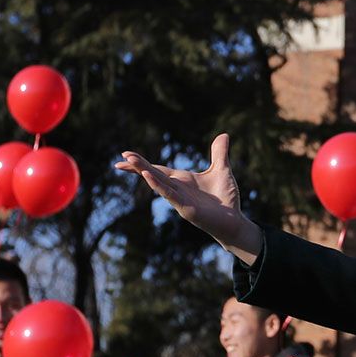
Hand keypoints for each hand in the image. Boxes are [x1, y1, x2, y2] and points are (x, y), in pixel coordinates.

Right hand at [117, 134, 260, 263]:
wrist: (234, 222)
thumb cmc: (225, 199)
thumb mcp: (222, 170)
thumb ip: (219, 153)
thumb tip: (223, 134)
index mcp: (182, 180)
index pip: (158, 169)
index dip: (142, 162)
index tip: (125, 155)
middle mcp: (177, 188)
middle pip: (153, 174)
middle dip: (137, 165)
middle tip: (122, 156)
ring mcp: (179, 199)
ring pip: (158, 183)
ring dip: (144, 172)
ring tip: (130, 162)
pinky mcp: (185, 209)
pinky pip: (169, 195)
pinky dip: (158, 186)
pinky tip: (148, 177)